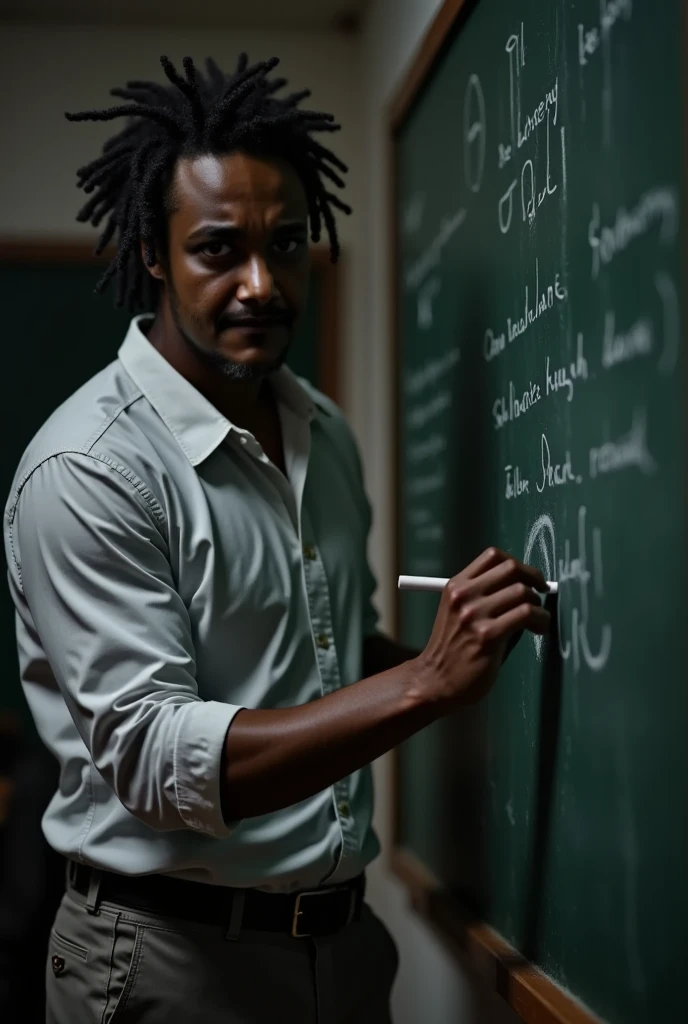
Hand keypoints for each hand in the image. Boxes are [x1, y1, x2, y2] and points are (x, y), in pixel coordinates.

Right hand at [413, 547, 549, 706]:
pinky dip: (541, 620)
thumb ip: (487, 596)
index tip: (529, 578)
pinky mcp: (488, 636)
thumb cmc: (453, 649)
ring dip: (538, 605)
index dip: (518, 564)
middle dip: (534, 579)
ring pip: (522, 592)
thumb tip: (526, 587)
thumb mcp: (460, 612)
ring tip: (538, 620)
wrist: (435, 680)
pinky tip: (539, 629)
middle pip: (511, 568)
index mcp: (456, 586)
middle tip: (541, 594)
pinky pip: (526, 615)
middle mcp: (464, 595)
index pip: (493, 556)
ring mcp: (474, 615)